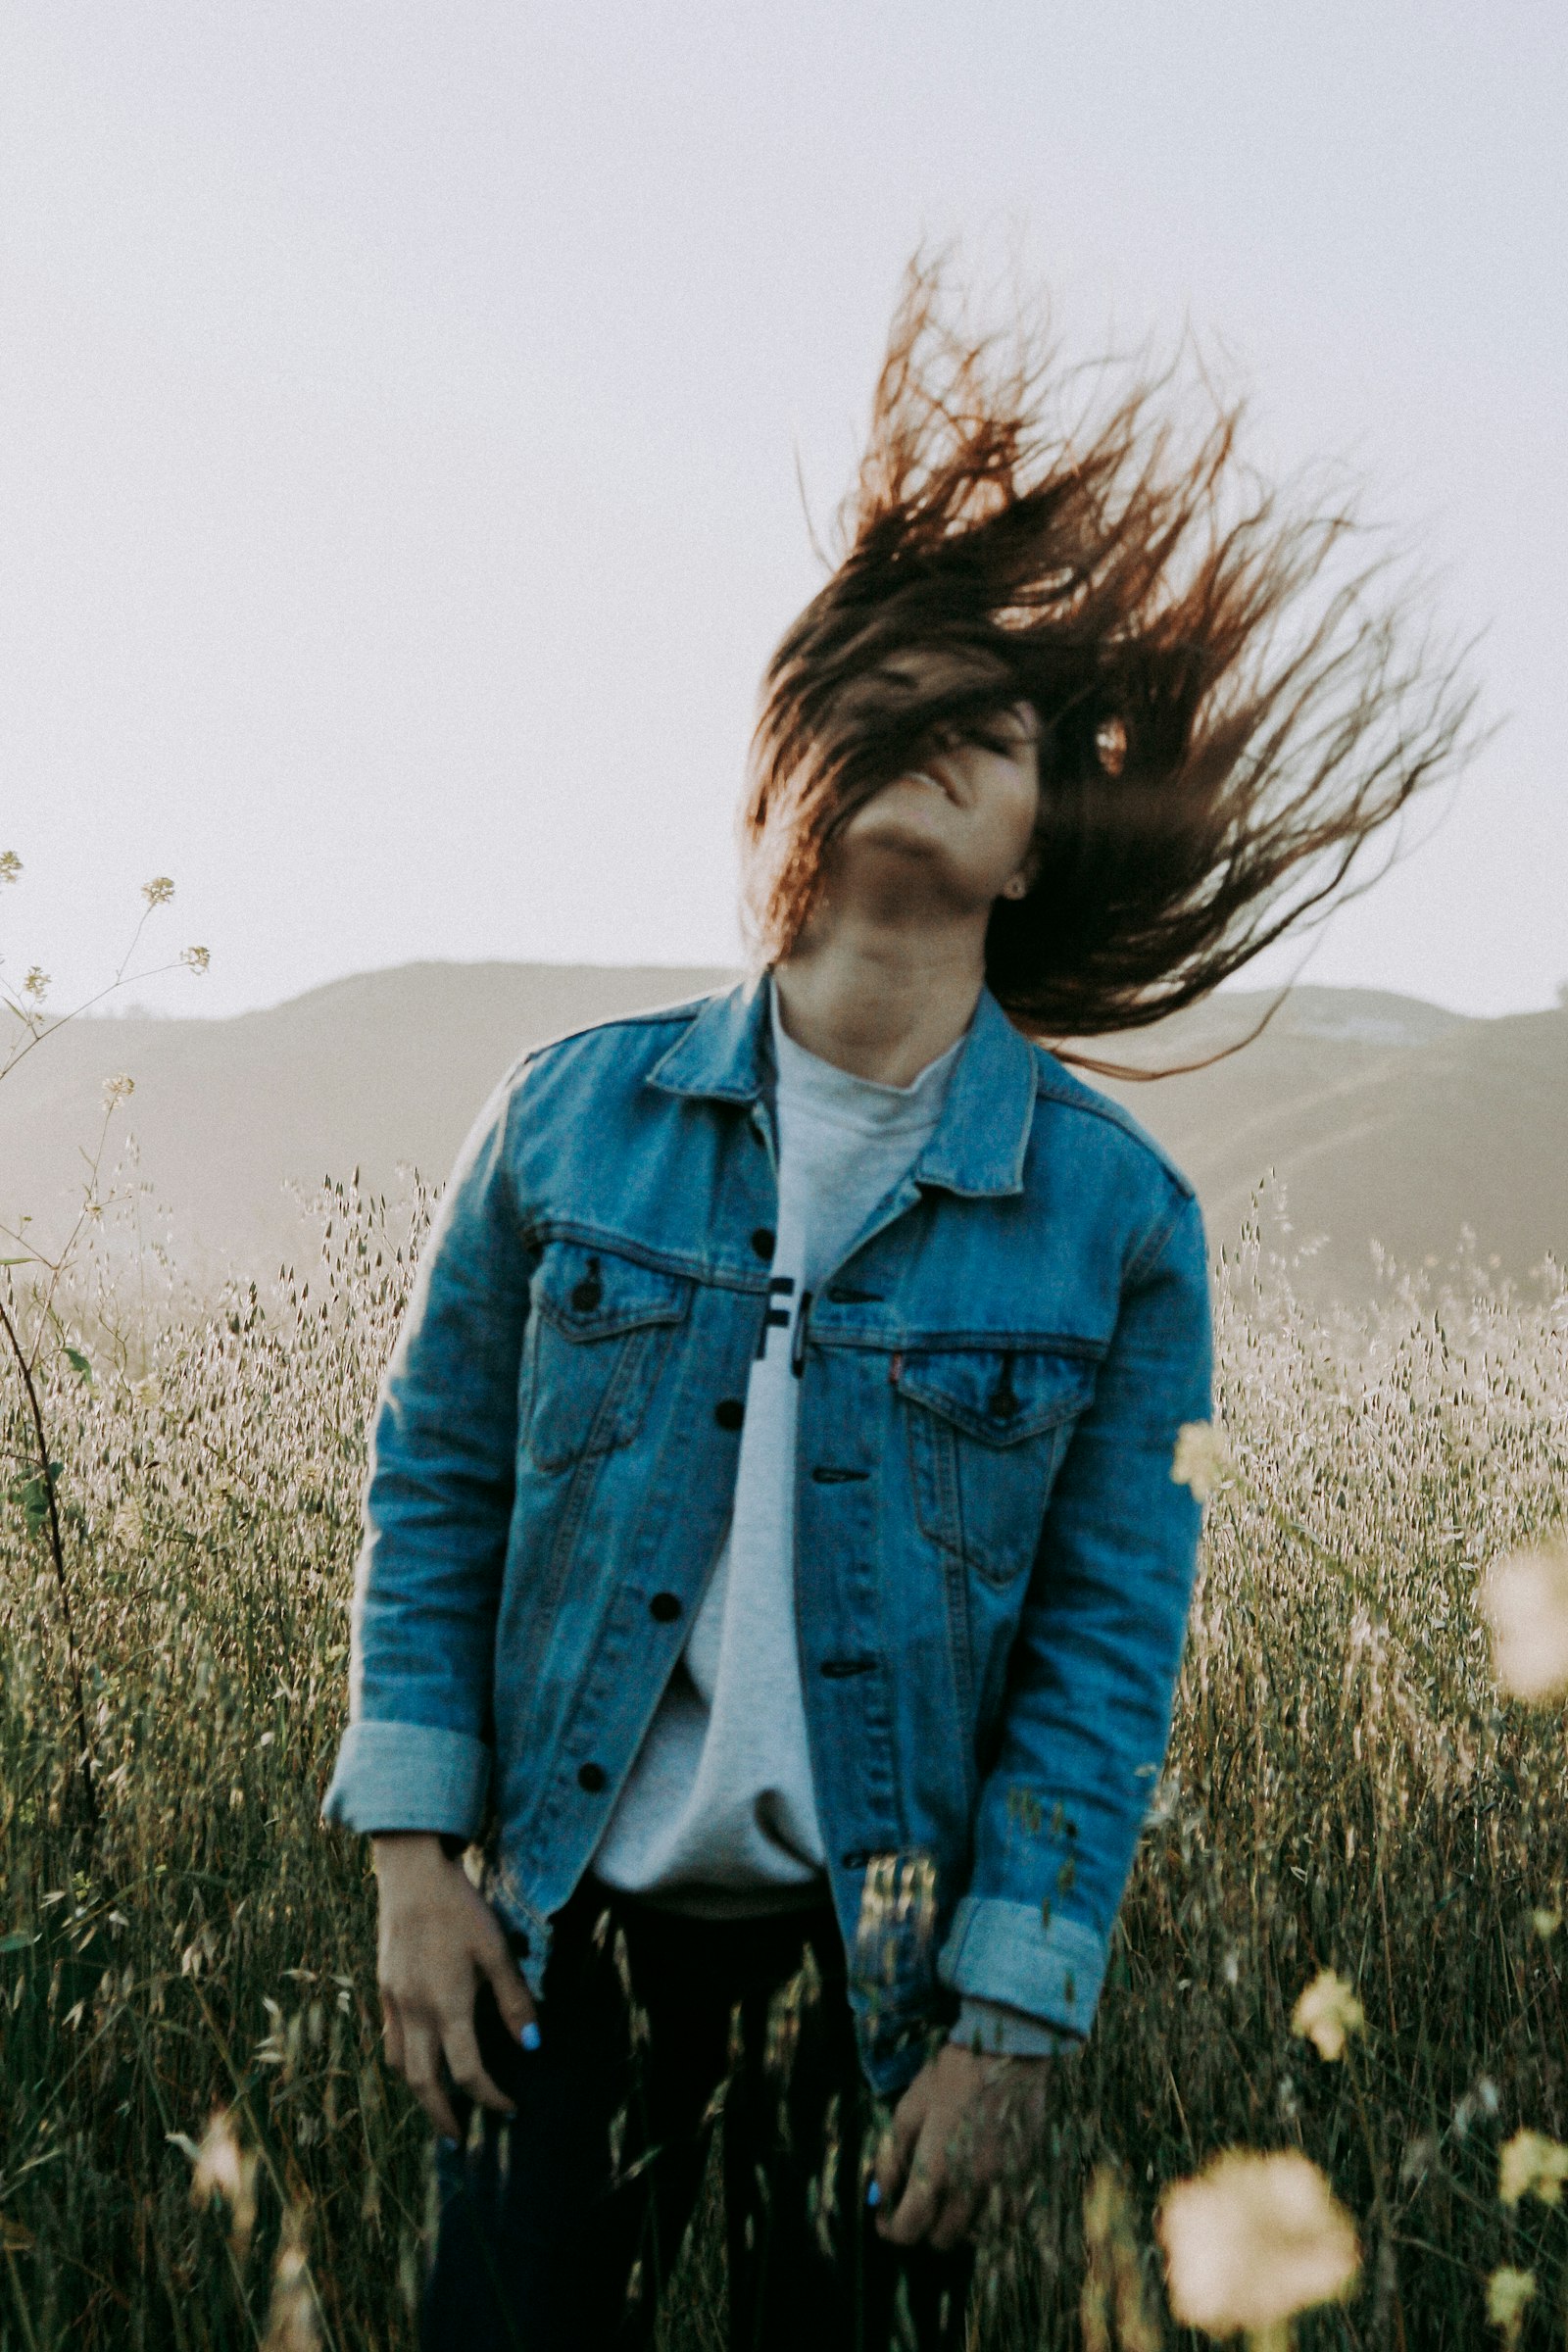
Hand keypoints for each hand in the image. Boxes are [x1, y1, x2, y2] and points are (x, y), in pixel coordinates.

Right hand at [371, 1832, 537, 2141]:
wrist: (411, 1874)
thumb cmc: (460, 1908)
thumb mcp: (496, 1949)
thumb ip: (514, 1999)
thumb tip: (533, 2044)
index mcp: (447, 2006)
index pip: (468, 2073)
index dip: (490, 2098)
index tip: (510, 2109)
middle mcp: (415, 2012)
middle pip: (424, 2084)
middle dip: (442, 2117)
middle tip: (458, 2139)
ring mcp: (394, 2001)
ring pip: (400, 2065)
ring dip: (419, 2092)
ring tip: (438, 2104)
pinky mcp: (383, 1987)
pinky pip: (391, 2038)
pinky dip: (404, 2059)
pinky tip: (419, 2055)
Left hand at [872, 2042, 1049, 2250]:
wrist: (1008, 2050)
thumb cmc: (951, 2074)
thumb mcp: (909, 2108)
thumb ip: (892, 2158)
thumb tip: (880, 2195)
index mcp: (936, 2169)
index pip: (910, 2228)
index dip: (892, 2230)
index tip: (885, 2220)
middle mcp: (971, 2187)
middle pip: (943, 2240)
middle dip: (924, 2228)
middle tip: (918, 2204)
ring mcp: (1004, 2185)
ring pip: (977, 2234)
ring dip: (959, 2223)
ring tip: (951, 2195)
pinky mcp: (1029, 2178)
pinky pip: (1008, 2219)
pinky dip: (992, 2216)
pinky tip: (982, 2190)